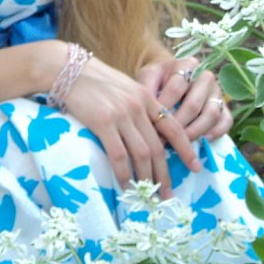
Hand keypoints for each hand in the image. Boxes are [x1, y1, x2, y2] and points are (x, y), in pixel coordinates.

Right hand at [60, 56, 200, 197]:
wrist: (68, 69)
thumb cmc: (94, 81)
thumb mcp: (125, 88)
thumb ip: (139, 107)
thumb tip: (148, 134)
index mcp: (147, 97)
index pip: (173, 127)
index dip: (186, 148)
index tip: (195, 166)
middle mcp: (138, 106)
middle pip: (158, 146)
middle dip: (164, 173)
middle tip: (168, 193)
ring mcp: (122, 114)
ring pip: (141, 153)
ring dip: (146, 178)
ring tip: (148, 194)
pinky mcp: (103, 122)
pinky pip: (118, 155)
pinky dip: (124, 174)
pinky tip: (125, 186)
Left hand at [136, 56, 232, 144]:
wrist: (173, 78)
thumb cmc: (160, 80)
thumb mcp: (149, 76)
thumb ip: (146, 88)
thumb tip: (149, 113)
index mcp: (188, 64)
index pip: (176, 88)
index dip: (163, 108)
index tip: (151, 124)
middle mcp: (206, 76)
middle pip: (193, 105)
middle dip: (177, 125)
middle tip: (163, 140)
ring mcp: (218, 92)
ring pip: (211, 115)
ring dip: (194, 132)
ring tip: (180, 143)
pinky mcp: (225, 107)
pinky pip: (225, 122)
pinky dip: (215, 133)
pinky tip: (200, 141)